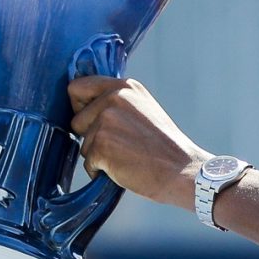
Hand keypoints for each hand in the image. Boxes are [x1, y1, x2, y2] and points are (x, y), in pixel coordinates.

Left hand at [68, 76, 207, 206]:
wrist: (182, 170)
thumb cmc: (164, 147)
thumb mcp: (143, 109)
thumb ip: (117, 102)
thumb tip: (86, 106)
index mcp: (124, 86)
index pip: (77, 87)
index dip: (80, 107)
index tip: (93, 121)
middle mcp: (113, 98)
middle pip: (76, 120)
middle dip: (90, 136)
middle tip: (121, 144)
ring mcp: (106, 120)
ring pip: (83, 144)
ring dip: (99, 155)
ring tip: (127, 156)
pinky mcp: (101, 144)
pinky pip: (87, 163)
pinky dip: (102, 172)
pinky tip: (125, 168)